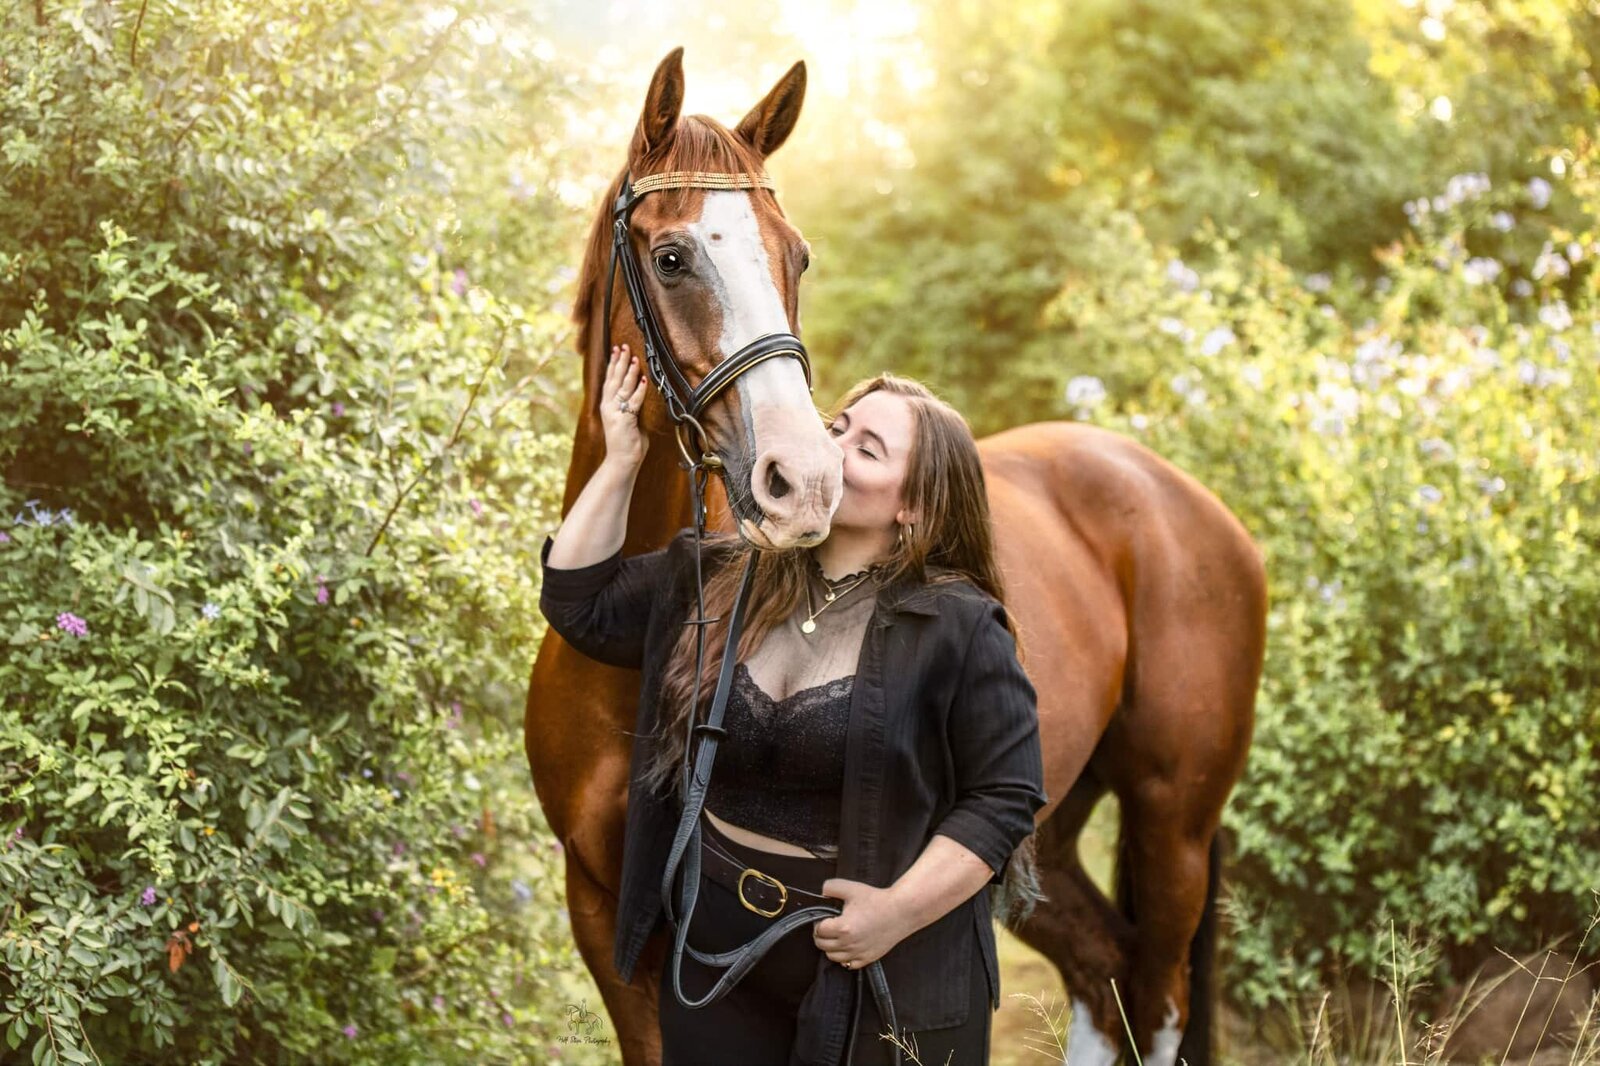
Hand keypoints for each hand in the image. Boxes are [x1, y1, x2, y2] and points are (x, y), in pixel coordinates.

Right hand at [599, 344, 648, 468]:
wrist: (621, 461)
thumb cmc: (627, 442)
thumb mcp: (628, 419)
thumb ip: (632, 406)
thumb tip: (640, 393)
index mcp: (607, 405)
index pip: (609, 380)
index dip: (613, 364)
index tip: (616, 350)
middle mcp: (608, 406)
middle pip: (614, 379)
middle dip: (620, 362)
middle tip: (624, 346)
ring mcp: (615, 413)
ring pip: (623, 387)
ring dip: (629, 372)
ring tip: (634, 358)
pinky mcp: (624, 421)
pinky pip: (634, 402)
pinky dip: (639, 391)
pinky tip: (644, 380)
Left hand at [812, 879, 910, 969]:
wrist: (900, 911)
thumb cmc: (878, 901)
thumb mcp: (851, 888)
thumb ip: (831, 888)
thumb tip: (821, 893)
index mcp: (842, 928)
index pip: (818, 930)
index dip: (818, 922)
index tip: (824, 918)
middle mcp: (848, 944)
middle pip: (822, 945)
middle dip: (822, 935)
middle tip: (829, 926)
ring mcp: (858, 953)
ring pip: (832, 957)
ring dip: (831, 947)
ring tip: (838, 936)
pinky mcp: (867, 958)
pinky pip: (848, 964)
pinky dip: (844, 957)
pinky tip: (849, 946)